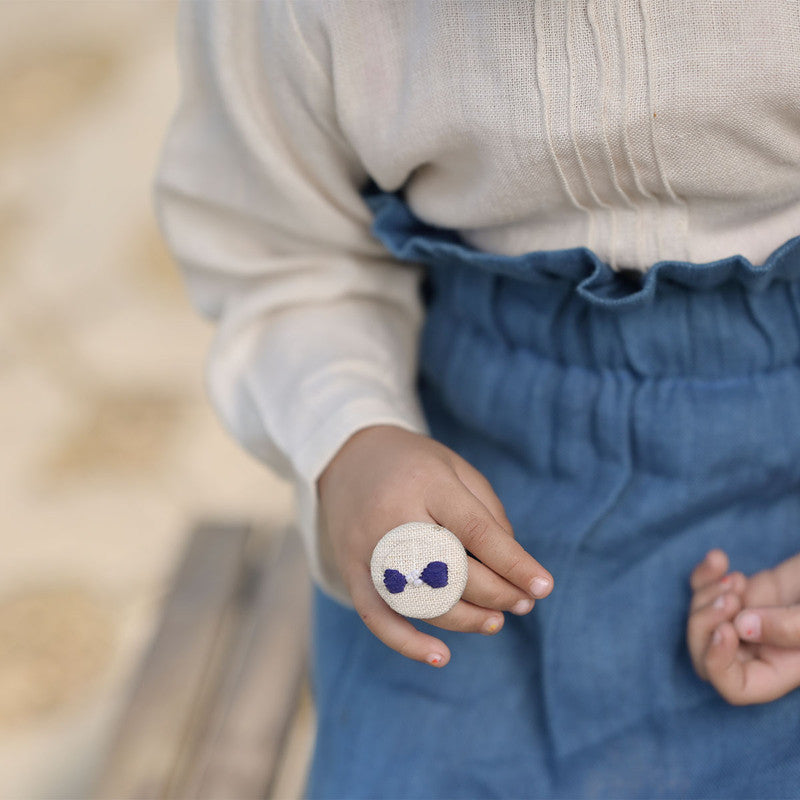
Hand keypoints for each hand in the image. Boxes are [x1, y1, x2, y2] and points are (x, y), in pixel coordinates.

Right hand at [316, 424, 553, 667]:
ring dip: (466, 620)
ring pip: (419, 600)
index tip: (543, 586)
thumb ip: (487, 513)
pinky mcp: (350, 568)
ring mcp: (367, 546)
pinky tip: (441, 657)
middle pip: (450, 570)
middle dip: (496, 594)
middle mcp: (392, 515)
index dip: (512, 563)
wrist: (349, 457)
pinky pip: (376, 617)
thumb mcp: (456, 469)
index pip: (475, 530)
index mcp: (427, 483)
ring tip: (497, 621)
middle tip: (525, 603)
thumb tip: (512, 569)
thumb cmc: (416, 465)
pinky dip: (407, 643)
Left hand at [687, 548, 799, 704]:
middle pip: (705, 653)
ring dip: (705, 596)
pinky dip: (704, 574)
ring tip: (734, 580)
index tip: (725, 630)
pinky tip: (720, 559)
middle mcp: (760, 650)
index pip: (735, 688)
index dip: (718, 665)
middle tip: (729, 598)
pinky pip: (704, 589)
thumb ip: (791, 627)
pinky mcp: (741, 593)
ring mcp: (747, 621)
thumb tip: (742, 627)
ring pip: (700, 620)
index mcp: (783, 670)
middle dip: (704, 624)